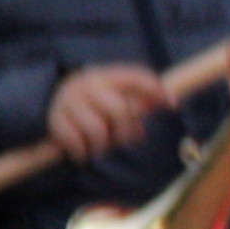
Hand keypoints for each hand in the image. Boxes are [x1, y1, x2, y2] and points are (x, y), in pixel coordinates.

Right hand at [41, 63, 172, 162]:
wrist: (55, 95)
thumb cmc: (100, 98)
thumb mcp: (119, 91)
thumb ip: (142, 97)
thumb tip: (170, 102)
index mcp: (109, 75)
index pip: (138, 78)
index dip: (157, 90)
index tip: (173, 104)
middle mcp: (89, 85)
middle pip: (119, 111)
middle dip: (128, 131)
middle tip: (128, 139)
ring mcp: (71, 101)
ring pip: (97, 130)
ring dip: (105, 145)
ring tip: (104, 148)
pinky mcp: (56, 119)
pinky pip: (74, 140)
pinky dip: (82, 151)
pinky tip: (86, 153)